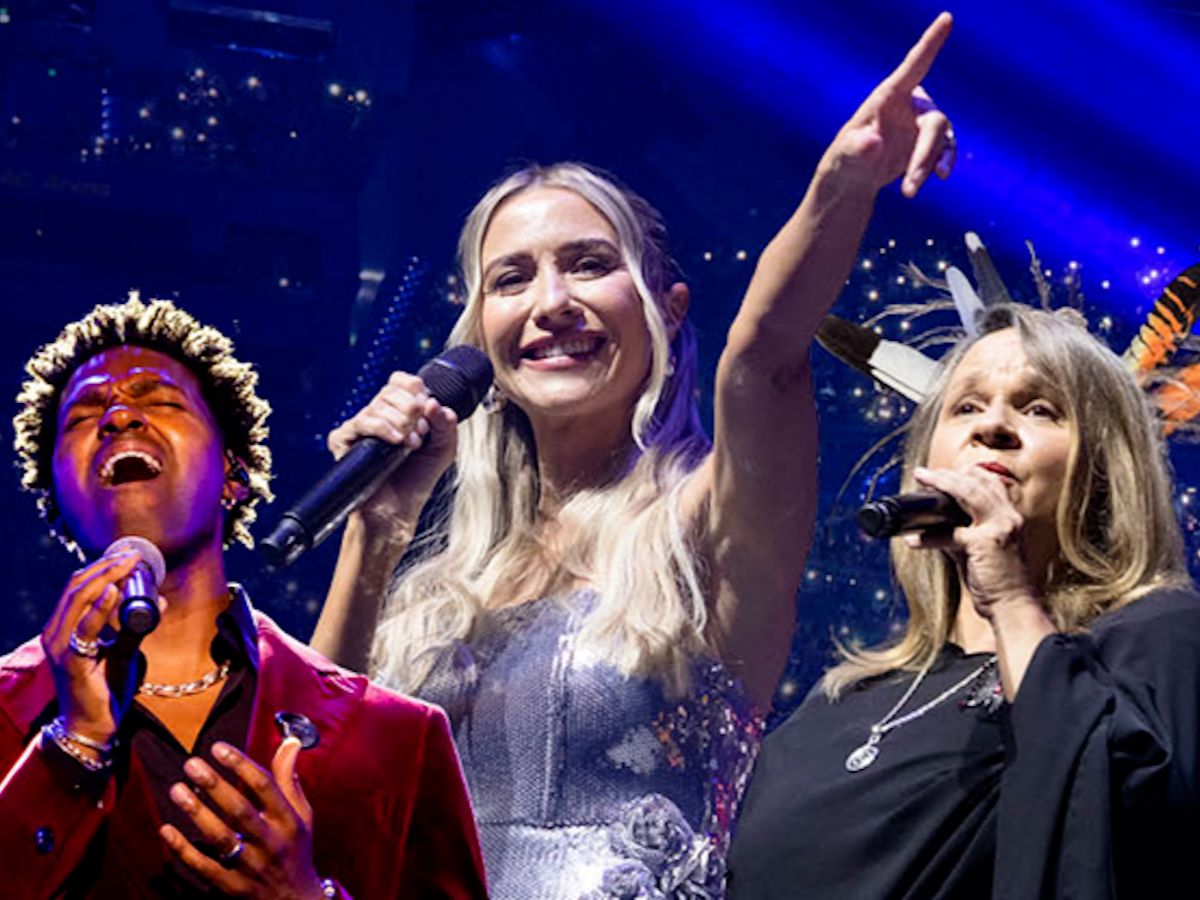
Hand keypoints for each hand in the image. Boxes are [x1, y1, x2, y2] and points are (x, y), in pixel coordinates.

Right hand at [40, 548, 153, 747]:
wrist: (94, 725)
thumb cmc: (105, 687)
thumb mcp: (124, 650)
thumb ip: (137, 626)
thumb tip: (161, 599)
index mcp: (63, 627)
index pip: (77, 586)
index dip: (103, 566)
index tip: (131, 555)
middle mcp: (55, 633)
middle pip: (76, 587)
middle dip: (107, 567)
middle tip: (134, 556)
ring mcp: (60, 647)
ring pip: (78, 600)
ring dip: (105, 579)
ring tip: (128, 565)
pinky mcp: (72, 662)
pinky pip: (85, 629)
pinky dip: (100, 608)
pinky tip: (114, 592)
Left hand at [161, 738, 325, 898]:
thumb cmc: (296, 849)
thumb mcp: (302, 813)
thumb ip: (289, 778)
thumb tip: (290, 741)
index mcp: (288, 821)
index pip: (264, 787)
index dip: (241, 765)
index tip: (219, 748)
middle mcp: (271, 842)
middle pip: (239, 810)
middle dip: (214, 785)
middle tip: (191, 764)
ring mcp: (250, 866)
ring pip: (220, 838)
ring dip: (196, 812)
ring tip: (176, 789)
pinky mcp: (232, 887)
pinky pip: (203, 867)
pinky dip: (184, 849)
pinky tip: (166, 829)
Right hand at [327, 370, 458, 532]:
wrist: (396, 512)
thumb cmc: (415, 483)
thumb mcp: (442, 450)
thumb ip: (446, 425)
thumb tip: (435, 403)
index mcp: (397, 413)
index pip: (400, 381)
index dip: (415, 390)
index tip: (427, 409)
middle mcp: (376, 416)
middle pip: (391, 391)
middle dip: (412, 410)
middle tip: (420, 433)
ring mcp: (359, 427)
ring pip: (378, 405)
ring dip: (401, 423)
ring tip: (410, 445)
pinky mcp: (343, 440)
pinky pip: (361, 422)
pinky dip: (382, 428)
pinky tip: (396, 442)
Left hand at [821, 12, 955, 197]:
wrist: (854, 178)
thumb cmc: (844, 160)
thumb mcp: (846, 156)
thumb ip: (858, 149)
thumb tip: (873, 142)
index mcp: (888, 96)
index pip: (913, 66)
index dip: (931, 42)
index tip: (946, 18)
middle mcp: (909, 104)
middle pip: (933, 121)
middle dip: (924, 154)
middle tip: (911, 186)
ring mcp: (920, 123)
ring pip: (940, 138)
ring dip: (928, 164)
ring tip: (909, 192)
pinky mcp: (927, 141)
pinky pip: (945, 149)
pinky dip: (942, 163)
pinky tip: (939, 177)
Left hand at [904, 465, 1040, 617]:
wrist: (1014, 608)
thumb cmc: (998, 584)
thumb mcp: (982, 552)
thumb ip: (961, 536)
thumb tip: (934, 529)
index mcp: (1010, 518)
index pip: (991, 484)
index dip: (967, 474)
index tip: (944, 473)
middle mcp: (1008, 518)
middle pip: (977, 483)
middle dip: (948, 475)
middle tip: (924, 474)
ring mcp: (999, 528)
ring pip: (967, 494)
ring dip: (940, 485)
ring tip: (921, 482)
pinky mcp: (985, 544)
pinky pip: (949, 533)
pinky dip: (929, 536)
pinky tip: (913, 540)